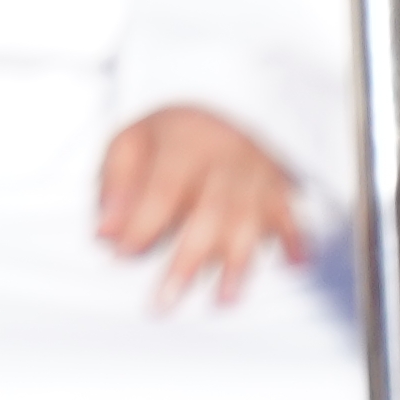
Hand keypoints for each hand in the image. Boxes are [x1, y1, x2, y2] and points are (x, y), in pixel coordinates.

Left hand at [96, 102, 308, 306]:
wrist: (225, 98)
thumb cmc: (169, 133)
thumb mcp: (130, 141)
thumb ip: (115, 185)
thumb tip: (104, 233)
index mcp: (183, 141)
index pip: (162, 190)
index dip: (142, 225)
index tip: (122, 256)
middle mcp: (225, 156)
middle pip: (210, 213)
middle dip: (188, 262)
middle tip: (166, 301)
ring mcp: (257, 171)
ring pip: (252, 221)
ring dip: (239, 263)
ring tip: (223, 299)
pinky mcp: (280, 185)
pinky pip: (292, 214)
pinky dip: (295, 240)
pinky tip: (293, 265)